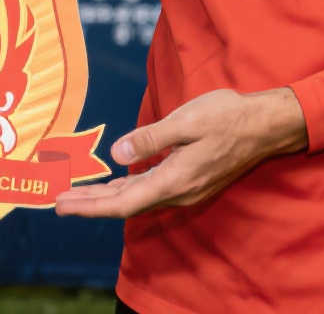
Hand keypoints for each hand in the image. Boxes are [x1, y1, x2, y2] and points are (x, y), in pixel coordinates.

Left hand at [53, 88, 306, 218]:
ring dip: (106, 197)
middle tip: (58, 202)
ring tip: (78, 194)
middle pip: (125, 204)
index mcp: (175, 179)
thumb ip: (150, 139)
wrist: (265, 125)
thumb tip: (116, 156)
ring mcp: (186, 187)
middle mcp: (178, 190)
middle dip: (90, 203)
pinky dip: (126, 189)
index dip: (90, 205)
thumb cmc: (227, 117)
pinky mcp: (189, 179)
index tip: (62, 204)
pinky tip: (115, 184)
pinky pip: (150, 190)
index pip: (123, 201)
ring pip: (137, 197)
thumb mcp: (185, 121)